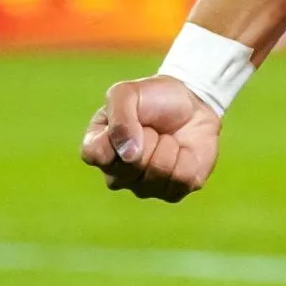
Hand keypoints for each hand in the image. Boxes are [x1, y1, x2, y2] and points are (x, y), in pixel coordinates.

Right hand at [80, 75, 220, 201]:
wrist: (192, 104)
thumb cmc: (154, 98)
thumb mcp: (128, 92)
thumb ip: (120, 116)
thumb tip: (128, 155)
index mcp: (100, 147)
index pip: (93, 154)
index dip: (113, 138)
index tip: (131, 121)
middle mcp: (116, 174)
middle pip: (130, 166)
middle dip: (149, 137)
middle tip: (152, 127)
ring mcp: (143, 187)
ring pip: (158, 172)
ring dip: (168, 146)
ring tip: (166, 138)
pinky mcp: (172, 193)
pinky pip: (181, 178)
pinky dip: (187, 157)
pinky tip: (182, 151)